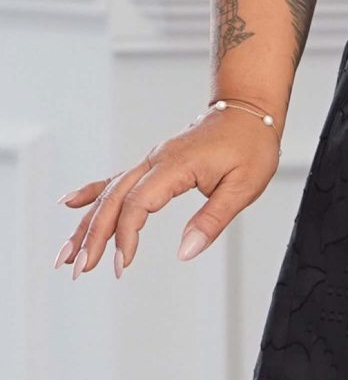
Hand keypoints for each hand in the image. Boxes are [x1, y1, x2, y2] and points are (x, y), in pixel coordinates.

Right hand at [52, 107, 281, 278]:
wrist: (250, 110)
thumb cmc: (251, 144)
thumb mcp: (244, 185)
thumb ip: (212, 219)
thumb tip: (185, 252)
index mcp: (176, 164)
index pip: (139, 203)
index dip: (126, 235)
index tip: (121, 264)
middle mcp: (157, 160)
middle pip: (114, 199)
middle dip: (92, 235)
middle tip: (79, 269)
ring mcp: (153, 160)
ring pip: (110, 192)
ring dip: (87, 222)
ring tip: (66, 254)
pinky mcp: (155, 163)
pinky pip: (118, 179)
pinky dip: (93, 192)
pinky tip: (70, 203)